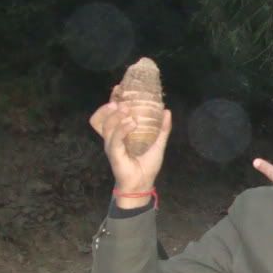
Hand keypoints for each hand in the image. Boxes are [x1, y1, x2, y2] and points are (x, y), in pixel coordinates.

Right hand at [89, 90, 171, 205]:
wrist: (142, 184)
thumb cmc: (146, 165)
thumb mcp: (158, 144)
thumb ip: (162, 129)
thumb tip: (167, 110)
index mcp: (120, 133)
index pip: (112, 113)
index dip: (113, 100)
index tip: (118, 87)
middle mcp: (113, 137)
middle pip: (105, 117)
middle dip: (111, 106)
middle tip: (121, 100)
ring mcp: (111, 146)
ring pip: (108, 126)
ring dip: (116, 116)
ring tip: (126, 110)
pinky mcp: (113, 154)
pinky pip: (114, 139)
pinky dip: (122, 130)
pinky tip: (131, 124)